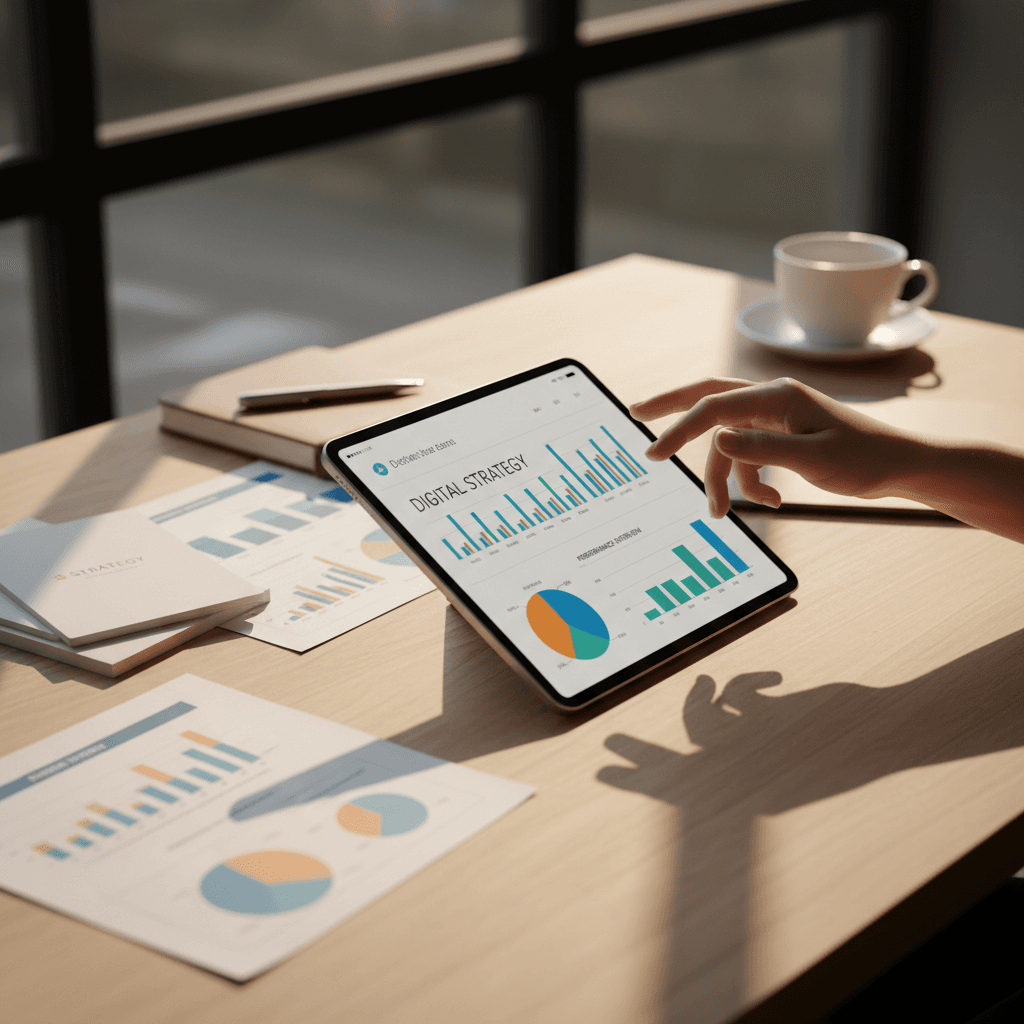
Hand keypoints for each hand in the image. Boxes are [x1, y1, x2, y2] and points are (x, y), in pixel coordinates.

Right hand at [630, 377, 918, 517]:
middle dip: (673, 411)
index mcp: (777, 397)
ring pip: (728, 441)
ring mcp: (775, 416)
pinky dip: (751, 480)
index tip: (653, 455)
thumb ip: (762, 449)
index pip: (714, 409)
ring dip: (722, 478)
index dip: (679, 430)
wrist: (901, 465)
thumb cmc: (864, 459)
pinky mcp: (781, 434)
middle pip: (708, 398)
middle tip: (637, 414)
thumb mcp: (813, 459)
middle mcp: (771, 399)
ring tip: (722, 513)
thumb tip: (715, 438)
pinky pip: (749, 454)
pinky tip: (772, 501)